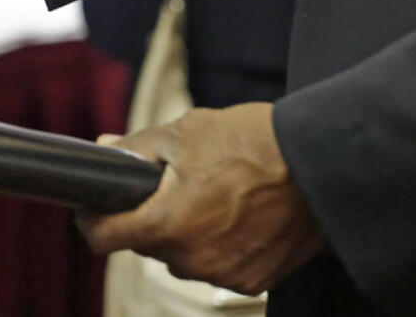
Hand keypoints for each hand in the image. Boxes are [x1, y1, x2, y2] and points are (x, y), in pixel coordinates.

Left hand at [77, 104, 327, 296]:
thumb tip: (105, 149)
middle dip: (149, 215)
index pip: (103, 238)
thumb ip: (137, 149)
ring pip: (181, 256)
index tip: (95, 205)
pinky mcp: (253, 282)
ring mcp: (223, 275)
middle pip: (145, 243)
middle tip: (172, 183)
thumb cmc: (253, 144)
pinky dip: (217, 244)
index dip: (92, 219)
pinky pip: (216, 265)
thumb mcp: (185, 133)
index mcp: (166, 223)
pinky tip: (237, 214)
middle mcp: (191, 260)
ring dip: (184, 231)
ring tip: (212, 193)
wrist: (322, 167)